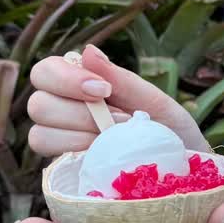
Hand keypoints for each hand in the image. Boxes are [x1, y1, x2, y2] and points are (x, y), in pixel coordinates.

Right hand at [23, 42, 207, 161]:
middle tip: (119, 121)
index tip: (103, 90)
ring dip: (79, 136)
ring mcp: (61, 143)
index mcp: (78, 86)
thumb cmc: (169, 131)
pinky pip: (52, 164)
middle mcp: (62, 112)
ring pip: (39, 134)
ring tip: (115, 141)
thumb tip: (87, 50)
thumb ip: (120, 79)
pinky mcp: (65, 172)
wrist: (186, 172)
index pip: (44, 72)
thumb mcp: (153, 101)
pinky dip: (78, 156)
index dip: (66, 79)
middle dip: (78, 113)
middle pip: (37, 104)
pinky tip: (104, 158)